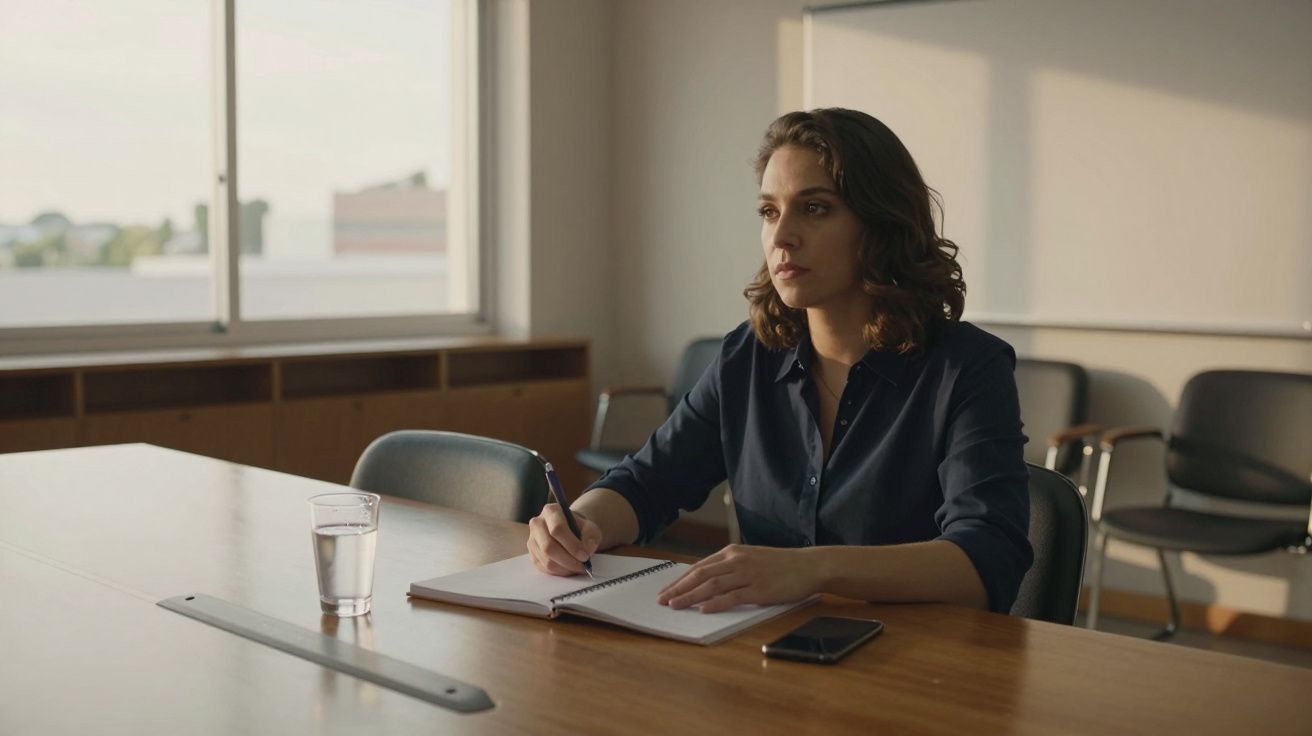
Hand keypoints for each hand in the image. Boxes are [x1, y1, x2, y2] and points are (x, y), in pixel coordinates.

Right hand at [527, 504, 602, 576]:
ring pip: (546, 560)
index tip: (585, 556)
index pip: (557, 529)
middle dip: (568, 560)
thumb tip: (586, 551)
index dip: (572, 545)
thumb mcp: (590, 528)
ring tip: (578, 568)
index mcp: (551, 511)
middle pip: (548, 547)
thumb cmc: (580, 529)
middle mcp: (537, 524)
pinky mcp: (532, 554)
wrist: (570, 532)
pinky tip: (569, 568)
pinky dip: (559, 572)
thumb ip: (590, 537)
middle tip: (583, 566)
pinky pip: (544, 568)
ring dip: (565, 568)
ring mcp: (532, 540)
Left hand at [656, 544, 818, 612]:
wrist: (808, 566)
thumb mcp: (750, 559)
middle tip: (662, 600)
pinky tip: (703, 609)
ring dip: (690, 596)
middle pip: (700, 575)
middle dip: (679, 588)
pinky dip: (716, 603)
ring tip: (675, 605)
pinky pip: (733, 597)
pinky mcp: (759, 589)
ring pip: (712, 586)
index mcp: (732, 553)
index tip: (666, 590)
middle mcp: (737, 561)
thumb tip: (705, 580)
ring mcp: (747, 575)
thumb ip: (729, 568)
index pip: (699, 567)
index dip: (680, 580)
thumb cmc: (780, 565)